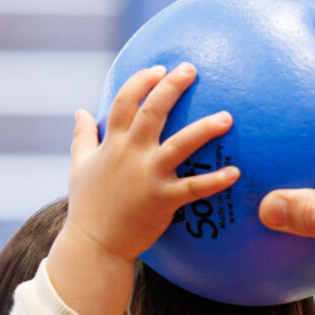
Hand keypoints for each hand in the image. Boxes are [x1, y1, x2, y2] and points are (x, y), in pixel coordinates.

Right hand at [49, 63, 237, 314]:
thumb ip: (82, 136)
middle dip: (172, 87)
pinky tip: (236, 172)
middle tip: (192, 69)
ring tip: (227, 117)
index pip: (124, 101)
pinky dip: (216, 181)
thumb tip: (79, 111)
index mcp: (111, 144)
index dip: (142, 82)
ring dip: (204, 129)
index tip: (159, 69)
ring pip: (180, 145)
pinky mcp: (164, 200)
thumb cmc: (88, 206)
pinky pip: (195, 188)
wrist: (95, 245)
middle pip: (153, 111)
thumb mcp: (78, 166)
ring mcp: (148, 176)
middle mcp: (130, 154)